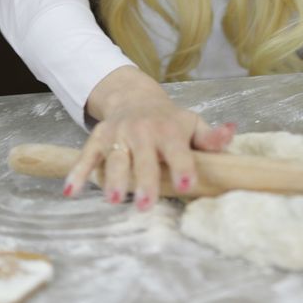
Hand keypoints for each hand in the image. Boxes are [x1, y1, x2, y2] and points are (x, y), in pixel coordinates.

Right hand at [62, 70, 236, 210]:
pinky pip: (86, 156)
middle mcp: (143, 131)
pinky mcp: (99, 138)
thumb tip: (231, 132)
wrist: (135, 98)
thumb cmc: (169, 120)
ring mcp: (119, 134)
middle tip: (145, 204)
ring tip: (114, 200)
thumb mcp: (192, 124)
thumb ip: (210, 137)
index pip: (178, 149)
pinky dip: (78, 173)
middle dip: (144, 181)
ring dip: (113, 179)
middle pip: (143, 159)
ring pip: (116, 159)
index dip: (183, 165)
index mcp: (169, 130)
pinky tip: (71, 191)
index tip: (187, 182)